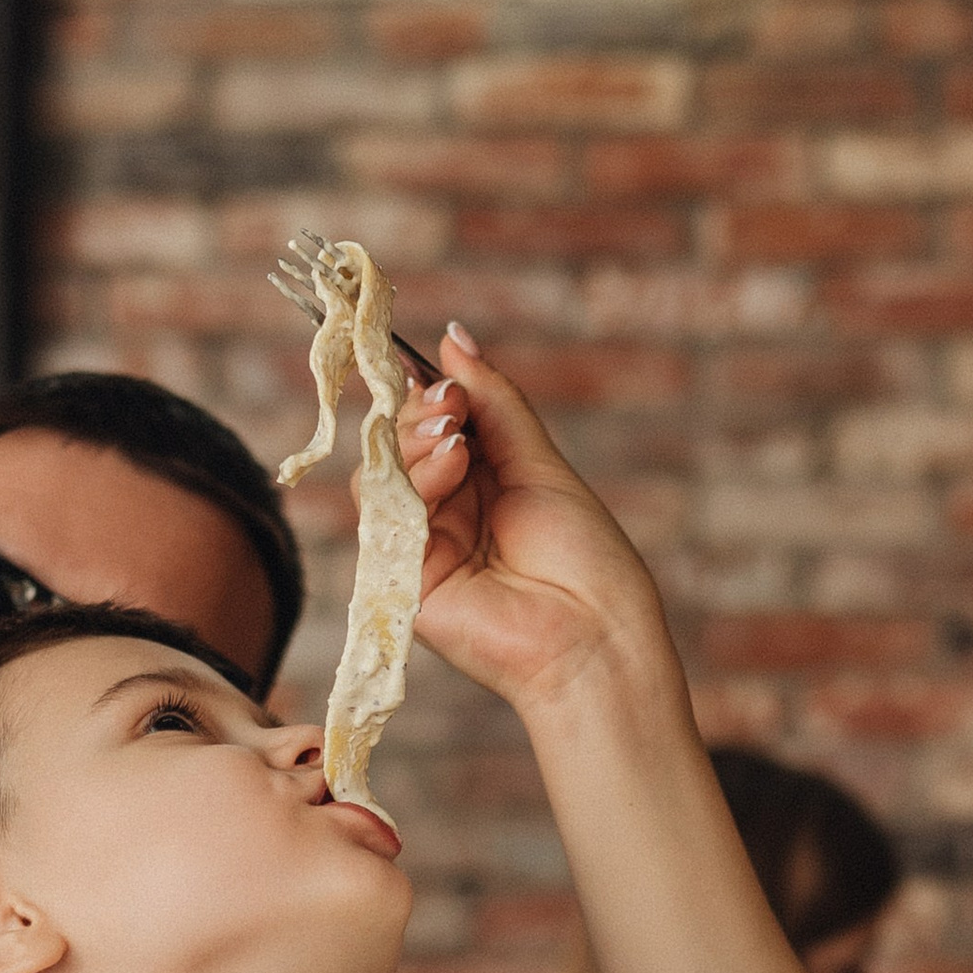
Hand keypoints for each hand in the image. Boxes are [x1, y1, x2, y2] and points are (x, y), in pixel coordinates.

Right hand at [386, 326, 673, 720]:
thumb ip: (494, 402)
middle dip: (422, 413)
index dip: (429, 391)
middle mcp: (446, 510)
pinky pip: (378, 513)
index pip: (433, 422)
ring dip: (416, 442)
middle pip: (398, 440)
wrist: (593, 635)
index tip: (443, 372)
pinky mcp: (401, 576)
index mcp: (481, 482)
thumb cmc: (584, 558)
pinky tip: (451, 469)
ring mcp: (420, 542)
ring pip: (379, 470)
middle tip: (454, 407)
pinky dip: (410, 479)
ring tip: (457, 444)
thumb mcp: (539, 463)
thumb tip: (454, 337)